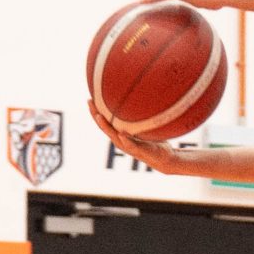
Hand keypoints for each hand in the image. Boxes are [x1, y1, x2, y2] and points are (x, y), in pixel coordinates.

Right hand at [90, 104, 209, 174]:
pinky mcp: (139, 151)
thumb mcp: (145, 126)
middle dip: (95, 114)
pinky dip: (125, 139)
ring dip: (105, 126)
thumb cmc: (154, 141)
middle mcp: (120, 140)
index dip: (96, 111)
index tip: (90, 99)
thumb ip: (141, 115)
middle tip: (89, 102)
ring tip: (98, 115)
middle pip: (104, 127)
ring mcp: (128, 146)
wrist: (164, 158)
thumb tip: (143, 95)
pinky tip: (121, 133)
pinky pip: (131, 144)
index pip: (105, 122)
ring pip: (113, 136)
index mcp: (120, 134)